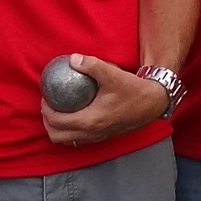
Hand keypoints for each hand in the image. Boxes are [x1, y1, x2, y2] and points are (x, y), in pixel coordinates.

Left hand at [40, 54, 168, 146]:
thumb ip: (91, 65)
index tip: (46, 97)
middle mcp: (92, 133)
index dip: (46, 109)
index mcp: (91, 120)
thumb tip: (72, 59)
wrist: (154, 102)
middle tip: (48, 106)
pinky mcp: (103, 136)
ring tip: (58, 111)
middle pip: (57, 136)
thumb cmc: (134, 89)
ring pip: (67, 141)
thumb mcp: (112, 74)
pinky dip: (70, 131)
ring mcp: (98, 137)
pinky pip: (79, 139)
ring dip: (58, 129)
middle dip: (48, 123)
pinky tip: (73, 115)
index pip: (57, 121)